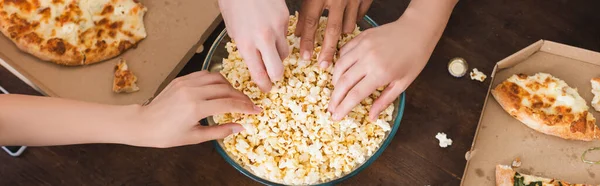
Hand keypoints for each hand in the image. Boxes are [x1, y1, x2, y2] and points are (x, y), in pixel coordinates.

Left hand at [135, 71, 260, 147]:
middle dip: (241, 97)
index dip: (246, 107)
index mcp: (196, 108)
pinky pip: (204, 75)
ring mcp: (186, 83)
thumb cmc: (167, 135)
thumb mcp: (195, 137)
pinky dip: (216, 80)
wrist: (143, 123)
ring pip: (217, 78)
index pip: (228, 104)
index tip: (257, 110)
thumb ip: (220, 131)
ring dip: (230, 86)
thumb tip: (241, 127)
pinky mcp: (182, 79)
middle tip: (249, 105)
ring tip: (235, 96)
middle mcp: (192, 92)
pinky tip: (220, 89)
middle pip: (226, 89)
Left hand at [219, 0, 289, 91]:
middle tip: (272, 73)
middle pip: (277, 70)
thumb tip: (255, 63)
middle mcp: (263, 39)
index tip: (266, 88)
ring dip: (278, 54)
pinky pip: (286, 35)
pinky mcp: (286, 18)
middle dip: (275, 75)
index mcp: (245, 44)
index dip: (263, 85)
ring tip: (269, 45)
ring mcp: (277, 28)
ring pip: (284, 53)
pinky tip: (270, 26)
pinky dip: (279, 35)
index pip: (259, 74)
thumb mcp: (233, 31)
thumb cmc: (233, 4)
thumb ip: (245, 49)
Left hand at [295, 0, 372, 67]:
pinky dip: (354, 22)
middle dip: (327, 50)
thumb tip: (296, 28)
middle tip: (323, 65)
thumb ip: (304, 6)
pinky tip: (349, 26)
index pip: (310, 21)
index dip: (306, 40)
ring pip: (348, 25)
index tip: (304, 56)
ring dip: (342, 35)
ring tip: (336, 46)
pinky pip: (360, 15)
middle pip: (331, 30)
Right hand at [329, 9, 447, 120]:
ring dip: (334, 81)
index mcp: (381, 73)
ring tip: (336, 91)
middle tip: (331, 108)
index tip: (336, 117)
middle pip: (343, 82)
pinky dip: (339, 64)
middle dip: (334, 98)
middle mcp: (368, 59)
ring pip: (339, 66)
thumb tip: (372, 117)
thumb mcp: (403, 83)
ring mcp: (362, 46)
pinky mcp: (360, 37)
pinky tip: (342, 72)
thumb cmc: (414, 58)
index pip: (355, 95)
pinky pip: (343, 52)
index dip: (343, 108)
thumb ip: (384, 101)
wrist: (418, 30)